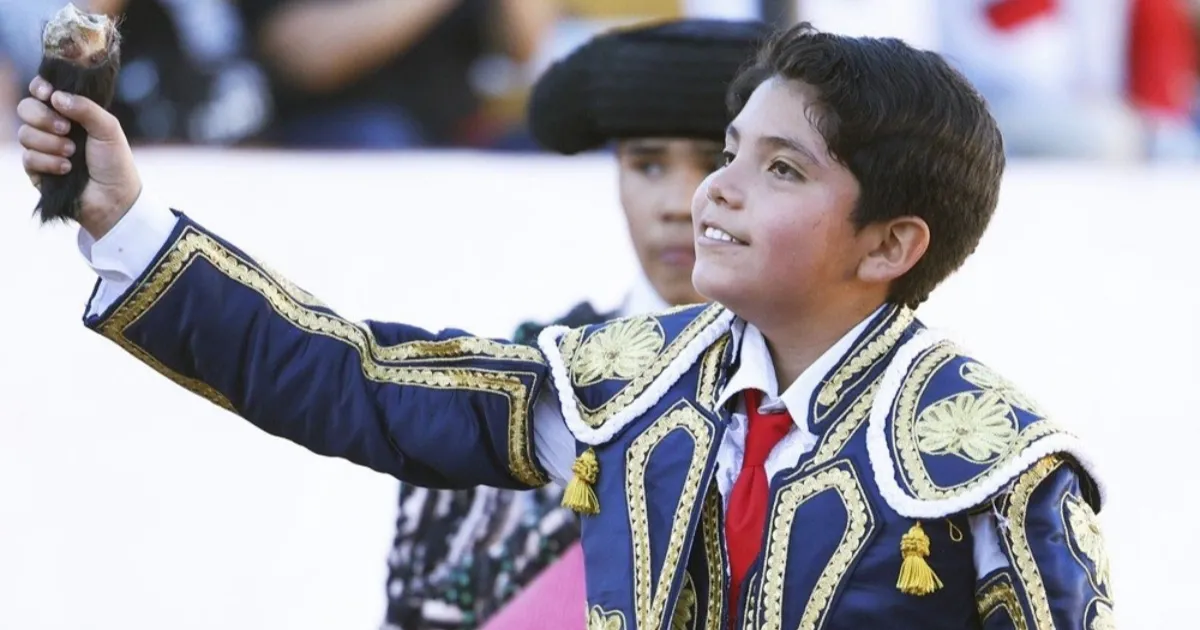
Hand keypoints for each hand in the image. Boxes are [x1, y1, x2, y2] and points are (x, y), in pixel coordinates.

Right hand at [18, 75, 140, 238]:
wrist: (113, 198)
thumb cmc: (114, 162)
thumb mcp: (108, 129)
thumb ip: (86, 108)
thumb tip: (56, 96)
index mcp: (70, 113)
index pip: (43, 91)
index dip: (39, 87)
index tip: (47, 93)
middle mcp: (53, 127)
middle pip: (26, 108)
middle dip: (43, 117)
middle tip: (66, 129)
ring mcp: (43, 147)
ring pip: (25, 133)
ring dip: (50, 143)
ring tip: (72, 153)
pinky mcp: (36, 169)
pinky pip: (28, 157)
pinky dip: (48, 162)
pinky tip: (66, 169)